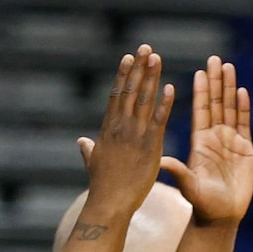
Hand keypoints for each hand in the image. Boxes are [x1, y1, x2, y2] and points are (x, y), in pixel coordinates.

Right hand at [75, 47, 175, 224]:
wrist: (109, 204)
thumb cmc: (101, 187)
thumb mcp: (92, 163)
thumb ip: (88, 149)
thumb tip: (81, 141)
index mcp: (108, 128)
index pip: (117, 94)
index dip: (124, 74)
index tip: (129, 57)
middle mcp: (121, 126)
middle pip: (131, 90)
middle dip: (139, 67)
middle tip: (146, 47)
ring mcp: (135, 135)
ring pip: (145, 99)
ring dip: (151, 77)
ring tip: (157, 57)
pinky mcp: (150, 146)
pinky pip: (159, 120)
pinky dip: (165, 103)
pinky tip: (170, 87)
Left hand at [161, 56, 252, 225]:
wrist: (221, 217)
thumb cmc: (202, 204)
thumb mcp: (188, 186)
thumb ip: (178, 172)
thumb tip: (162, 162)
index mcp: (199, 142)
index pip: (200, 111)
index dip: (201, 91)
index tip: (200, 71)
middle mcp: (214, 138)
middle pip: (215, 104)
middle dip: (216, 82)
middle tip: (215, 59)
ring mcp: (230, 142)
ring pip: (230, 109)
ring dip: (230, 88)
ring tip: (229, 67)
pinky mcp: (245, 149)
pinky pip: (244, 124)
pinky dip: (243, 108)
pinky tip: (243, 92)